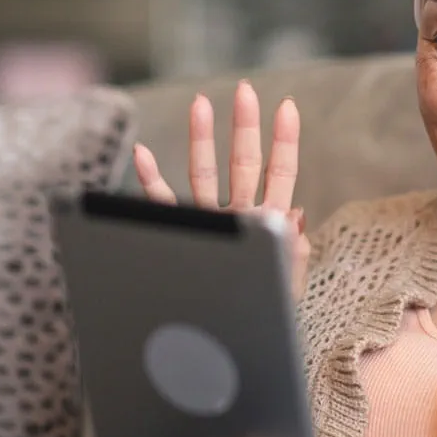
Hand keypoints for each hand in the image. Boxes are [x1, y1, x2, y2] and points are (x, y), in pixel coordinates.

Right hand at [132, 80, 310, 299]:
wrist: (239, 346)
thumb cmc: (270, 318)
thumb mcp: (289, 287)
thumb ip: (293, 253)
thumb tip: (295, 215)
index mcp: (269, 224)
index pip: (279, 173)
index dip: (284, 141)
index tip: (287, 106)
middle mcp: (239, 216)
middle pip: (243, 162)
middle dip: (244, 126)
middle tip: (246, 90)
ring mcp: (211, 223)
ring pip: (204, 173)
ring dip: (201, 139)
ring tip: (200, 103)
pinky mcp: (186, 236)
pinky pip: (165, 205)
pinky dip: (151, 181)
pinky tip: (142, 153)